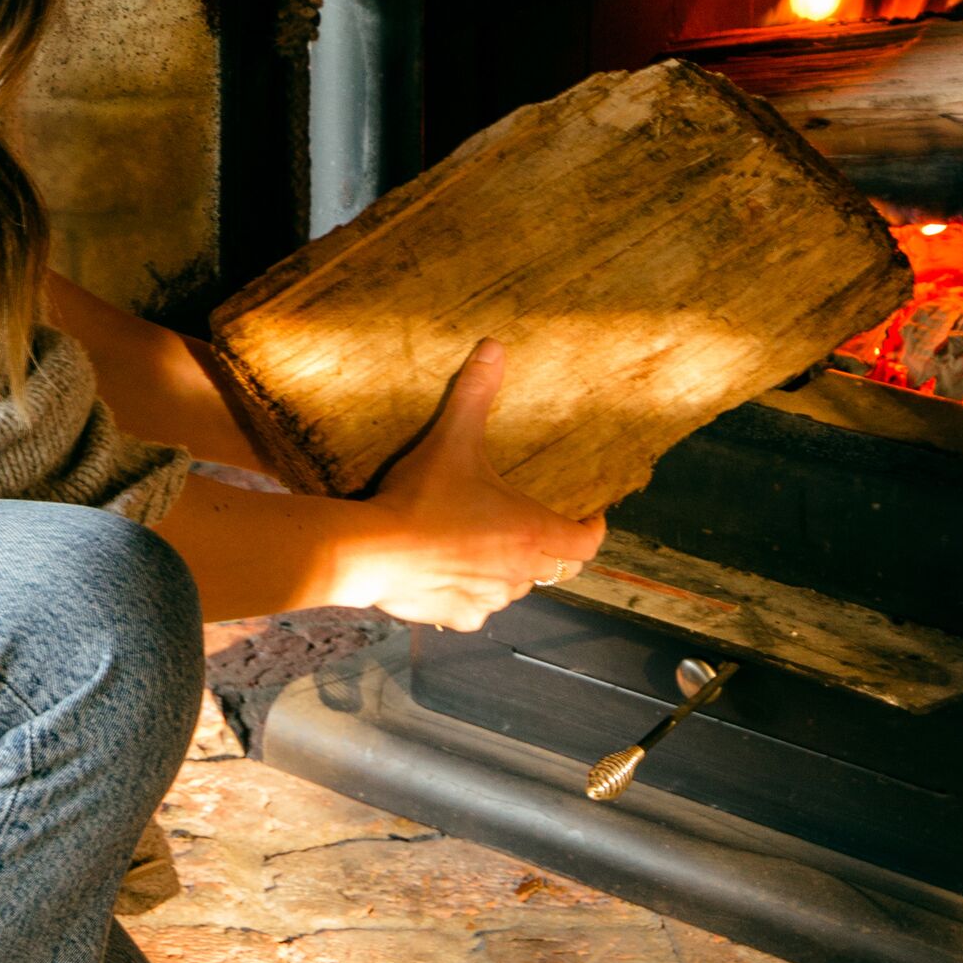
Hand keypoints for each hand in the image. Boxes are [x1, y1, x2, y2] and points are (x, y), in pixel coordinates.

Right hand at [332, 342, 605, 631]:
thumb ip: (475, 394)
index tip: (589, 516)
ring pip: (515, 589)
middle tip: (533, 526)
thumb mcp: (451, 440)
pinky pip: (478, 609)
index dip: (591, 529)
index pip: (585, 543)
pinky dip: (472, 593)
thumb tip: (493, 347)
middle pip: (554, 567)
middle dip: (549, 548)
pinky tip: (451, 573)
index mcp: (531, 531)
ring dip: (510, 571)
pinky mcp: (459, 616)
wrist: (370, 552)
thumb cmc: (420, 498)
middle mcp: (519, 572)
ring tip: (488, 547)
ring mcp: (489, 599)